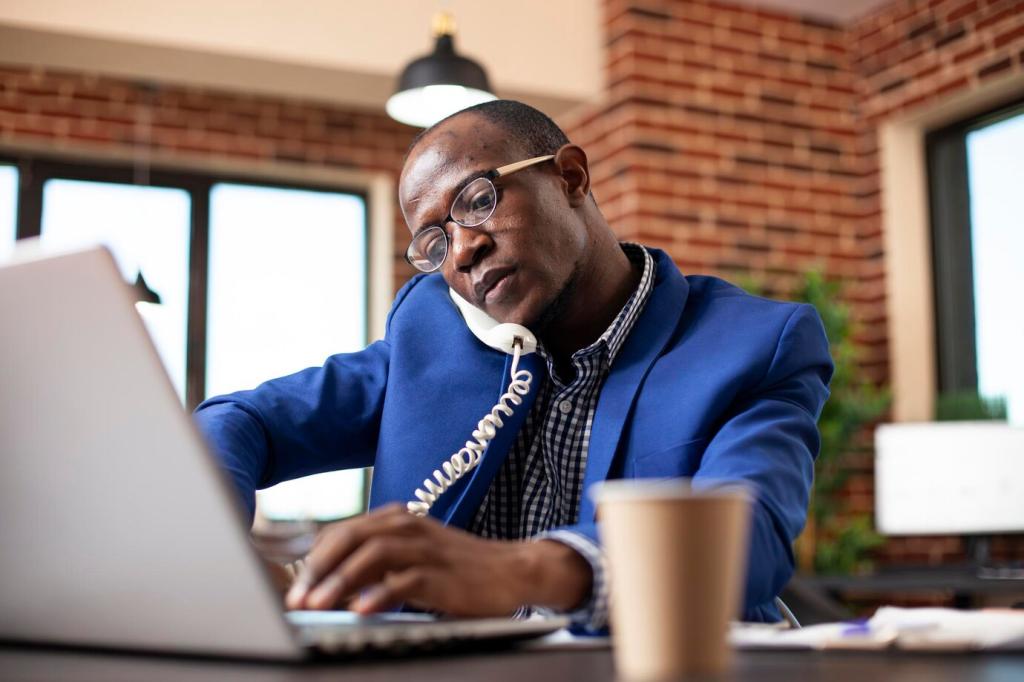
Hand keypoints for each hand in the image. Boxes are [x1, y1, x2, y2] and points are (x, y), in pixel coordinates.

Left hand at [284, 504, 591, 616]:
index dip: (314, 557)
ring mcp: (427, 549)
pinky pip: (408, 580)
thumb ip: (376, 564)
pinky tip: (363, 609)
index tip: (292, 585)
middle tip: (296, 598)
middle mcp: (409, 527)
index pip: (344, 530)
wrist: (513, 570)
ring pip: (375, 555)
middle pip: (353, 537)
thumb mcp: (413, 557)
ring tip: (318, 605)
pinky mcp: (445, 574)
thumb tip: (329, 584)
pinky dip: (382, 593)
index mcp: (398, 520)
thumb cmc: (458, 568)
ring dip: (341, 580)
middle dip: (319, 567)